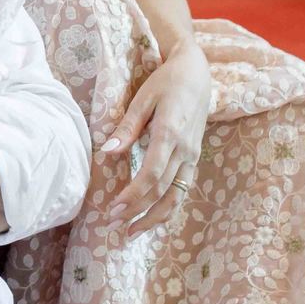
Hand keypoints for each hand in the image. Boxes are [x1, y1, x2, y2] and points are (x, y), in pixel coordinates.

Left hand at [103, 40, 211, 234]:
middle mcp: (186, 149)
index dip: (134, 194)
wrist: (197, 72)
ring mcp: (193, 155)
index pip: (152, 173)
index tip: (114, 208)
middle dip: (139, 210)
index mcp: (170, 133)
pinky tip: (152, 216)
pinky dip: (168, 207)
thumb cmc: (166, 81)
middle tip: (115, 224)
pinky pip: (183, 189)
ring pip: (177, 196)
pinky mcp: (194, 157)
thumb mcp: (143, 98)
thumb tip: (108, 152)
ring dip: (155, 217)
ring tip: (133, 231)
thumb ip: (126, 128)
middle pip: (163, 190)